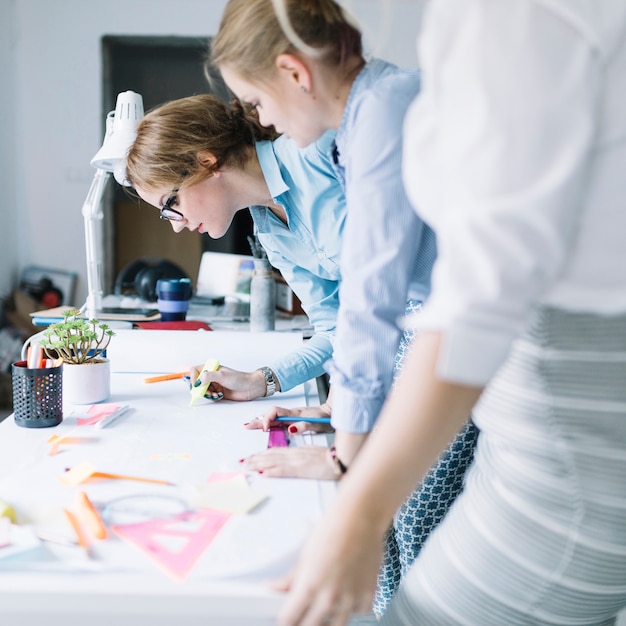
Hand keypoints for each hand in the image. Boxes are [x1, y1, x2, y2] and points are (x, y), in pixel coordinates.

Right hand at [190, 363, 265, 401]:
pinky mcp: (218, 392)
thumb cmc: (239, 378)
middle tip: (206, 392)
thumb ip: (208, 377)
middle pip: (198, 383)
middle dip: (201, 389)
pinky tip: (219, 396)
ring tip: (215, 395)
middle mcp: (212, 376)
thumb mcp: (222, 375)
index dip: (193, 378)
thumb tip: (197, 382)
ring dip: (207, 394)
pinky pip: (210, 396)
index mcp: (212, 368)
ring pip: (203, 391)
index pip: (195, 370)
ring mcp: (215, 384)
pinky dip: (212, 397)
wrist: (250, 387)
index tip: (196, 385)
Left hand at [241, 446, 339, 479]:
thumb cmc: (329, 459)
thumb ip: (300, 458)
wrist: (340, 459)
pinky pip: (282, 470)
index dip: (261, 454)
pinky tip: (262, 472)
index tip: (251, 457)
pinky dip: (271, 471)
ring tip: (245, 466)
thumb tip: (289, 463)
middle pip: (270, 455)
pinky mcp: (300, 469)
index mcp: (296, 451)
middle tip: (241, 462)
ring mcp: (296, 461)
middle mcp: (294, 454)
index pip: (275, 451)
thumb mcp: (312, 456)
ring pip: (272, 461)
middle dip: (254, 458)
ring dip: (257, 463)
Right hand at [245, 402, 332, 431]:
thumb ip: (303, 426)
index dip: (267, 419)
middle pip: (270, 414)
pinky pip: (277, 419)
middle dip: (258, 420)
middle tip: (246, 426)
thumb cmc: (324, 418)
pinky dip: (268, 422)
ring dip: (261, 420)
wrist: (331, 412)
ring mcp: (291, 415)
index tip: (263, 428)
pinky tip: (264, 425)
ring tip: (250, 425)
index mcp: (294, 413)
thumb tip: (290, 429)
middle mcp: (291, 413)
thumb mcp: (316, 424)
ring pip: (272, 416)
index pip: (275, 412)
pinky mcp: (292, 418)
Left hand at [274, 503, 382, 625]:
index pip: (288, 620)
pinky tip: (346, 596)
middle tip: (303, 613)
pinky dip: (352, 609)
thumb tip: (273, 588)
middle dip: (303, 622)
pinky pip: (358, 613)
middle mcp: (330, 598)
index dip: (285, 620)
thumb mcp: (305, 553)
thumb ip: (290, 578)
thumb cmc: (333, 528)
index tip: (286, 617)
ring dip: (327, 619)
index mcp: (309, 587)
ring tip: (324, 605)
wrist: (360, 517)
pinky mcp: (368, 595)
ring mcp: (350, 599)